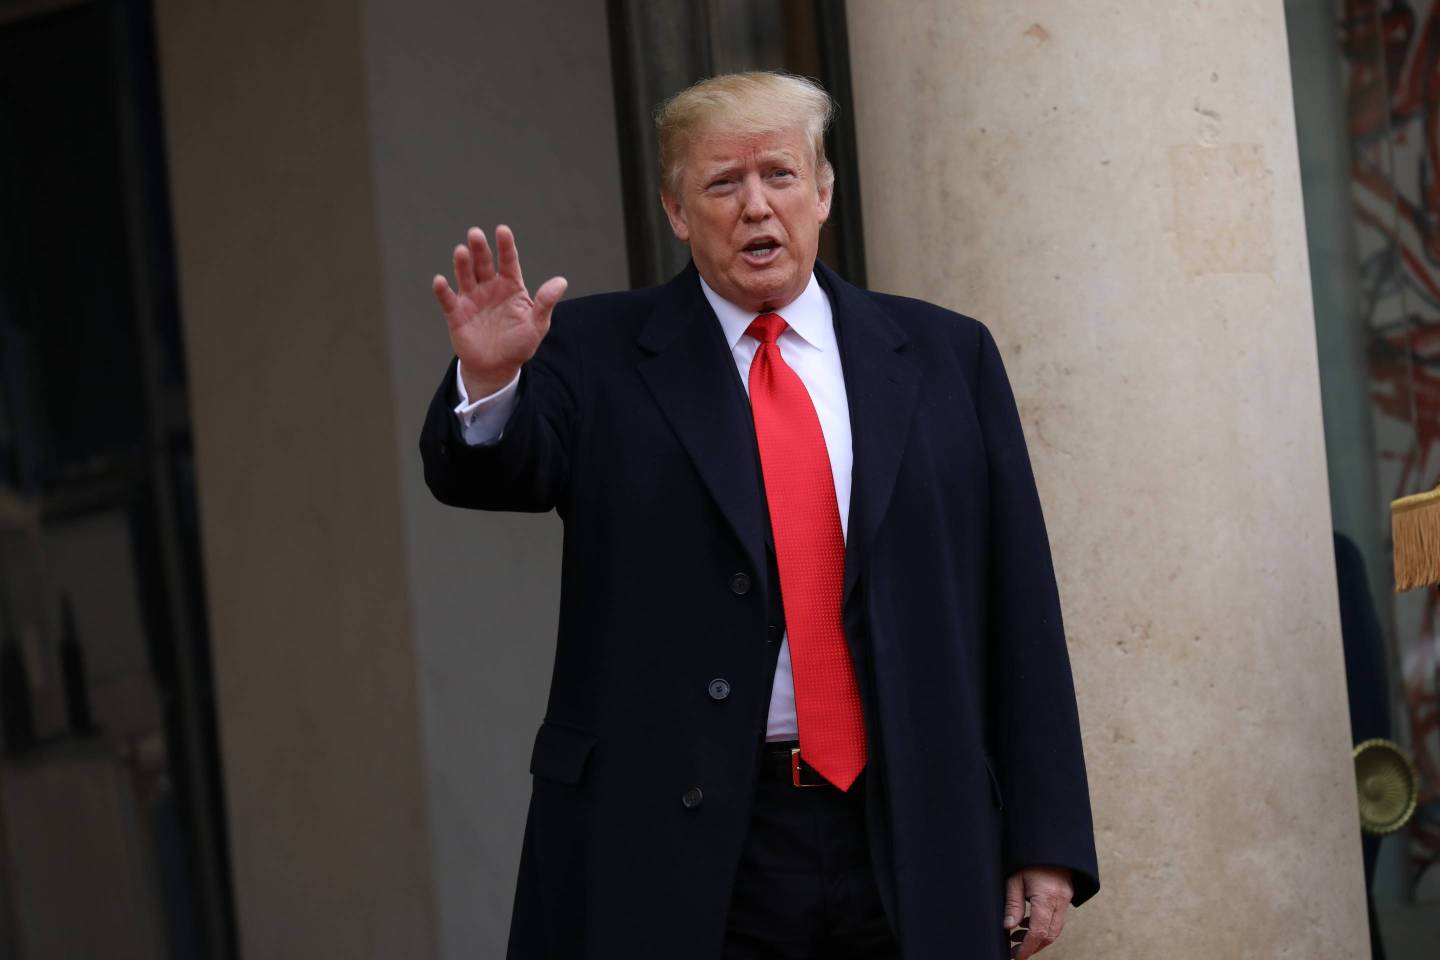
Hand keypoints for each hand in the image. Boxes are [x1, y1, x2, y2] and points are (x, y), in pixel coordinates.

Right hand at [432, 225, 566, 398]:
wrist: (497, 367)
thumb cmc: (519, 344)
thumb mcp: (537, 325)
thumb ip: (545, 303)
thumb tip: (561, 282)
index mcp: (510, 286)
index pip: (508, 261)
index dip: (505, 246)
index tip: (502, 230)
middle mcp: (489, 287)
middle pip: (483, 263)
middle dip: (479, 249)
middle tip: (475, 234)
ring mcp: (472, 298)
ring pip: (465, 276)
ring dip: (462, 264)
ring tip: (461, 251)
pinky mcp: (456, 313)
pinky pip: (447, 300)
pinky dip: (442, 291)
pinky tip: (439, 281)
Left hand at [1004, 865, 1072, 958]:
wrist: (1048, 840)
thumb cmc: (1027, 857)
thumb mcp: (1014, 879)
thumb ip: (1013, 904)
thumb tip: (1008, 927)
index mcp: (1047, 897)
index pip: (1038, 932)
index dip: (1027, 948)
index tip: (1016, 956)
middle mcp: (1060, 900)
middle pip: (1049, 934)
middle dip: (1033, 946)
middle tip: (1015, 951)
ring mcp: (1066, 898)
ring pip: (1055, 928)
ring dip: (1038, 937)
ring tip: (1016, 936)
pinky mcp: (1066, 895)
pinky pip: (1057, 918)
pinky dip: (1043, 925)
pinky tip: (1026, 923)